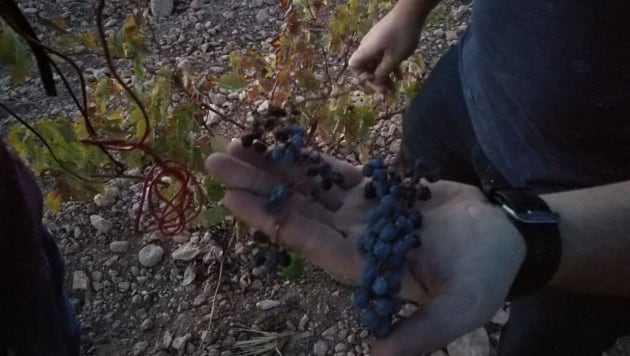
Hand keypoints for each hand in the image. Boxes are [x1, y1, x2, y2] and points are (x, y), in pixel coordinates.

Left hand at [205, 141, 525, 354]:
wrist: (504, 239)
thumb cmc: (485, 274)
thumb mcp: (462, 307)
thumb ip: (424, 331)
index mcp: (363, 264)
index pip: (307, 240)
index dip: (271, 219)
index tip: (233, 197)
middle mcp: (351, 238)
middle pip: (295, 210)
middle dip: (256, 186)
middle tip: (215, 161)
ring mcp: (359, 213)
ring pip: (308, 187)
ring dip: (273, 167)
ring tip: (236, 144)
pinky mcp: (373, 190)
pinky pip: (333, 171)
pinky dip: (307, 157)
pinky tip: (281, 142)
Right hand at [349, 6, 422, 93]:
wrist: (411, 11)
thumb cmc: (401, 36)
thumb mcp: (394, 58)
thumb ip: (383, 72)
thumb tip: (376, 82)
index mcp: (366, 51)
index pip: (354, 67)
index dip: (362, 78)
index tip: (375, 83)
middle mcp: (368, 47)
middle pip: (366, 67)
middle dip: (376, 81)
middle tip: (387, 92)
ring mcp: (377, 42)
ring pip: (376, 63)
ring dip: (384, 76)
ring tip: (394, 89)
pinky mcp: (386, 39)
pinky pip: (384, 57)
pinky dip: (390, 67)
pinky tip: (400, 76)